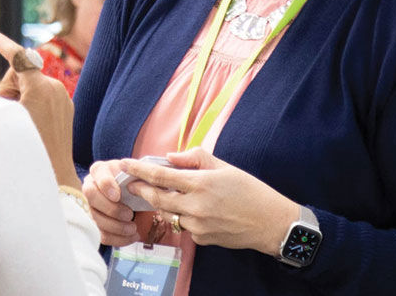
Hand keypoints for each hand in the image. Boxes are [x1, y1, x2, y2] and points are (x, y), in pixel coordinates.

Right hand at [0, 29, 77, 187]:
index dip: (1, 43)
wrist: (54, 176)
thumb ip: (0, 98)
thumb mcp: (6, 120)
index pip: (17, 57)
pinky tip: (32, 124)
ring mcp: (63, 97)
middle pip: (20, 74)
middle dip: (9, 88)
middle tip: (9, 114)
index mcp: (40, 88)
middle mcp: (55, 87)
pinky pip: (43, 96)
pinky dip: (32, 103)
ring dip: (20, 98)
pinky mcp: (66, 107)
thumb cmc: (26, 150)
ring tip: (23, 125)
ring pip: (31, 85)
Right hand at [82, 159, 140, 245]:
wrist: (134, 197)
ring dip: (117, 227)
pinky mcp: (96, 224)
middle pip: (91, 197)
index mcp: (101, 171)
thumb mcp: (137, 174)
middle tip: (129, 214)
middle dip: (112, 209)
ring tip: (133, 227)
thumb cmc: (134, 183)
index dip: (106, 184)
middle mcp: (91, 186)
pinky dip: (119, 238)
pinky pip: (102, 235)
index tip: (117, 196)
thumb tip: (144, 179)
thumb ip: (138, 174)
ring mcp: (91, 206)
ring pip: (96, 218)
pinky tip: (132, 236)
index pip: (97, 173)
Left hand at [121, 147, 299, 255]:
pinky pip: (184, 226)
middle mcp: (197, 206)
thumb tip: (169, 157)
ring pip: (169, 214)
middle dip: (142, 190)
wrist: (270, 222)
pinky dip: (182, 217)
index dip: (140, 170)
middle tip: (132, 183)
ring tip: (161, 194)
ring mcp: (198, 225)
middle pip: (157, 199)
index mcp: (202, 183)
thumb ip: (194, 158)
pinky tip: (192, 210)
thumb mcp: (224, 167)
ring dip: (162, 204)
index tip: (125, 164)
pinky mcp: (202, 239)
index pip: (161, 176)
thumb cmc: (250, 190)